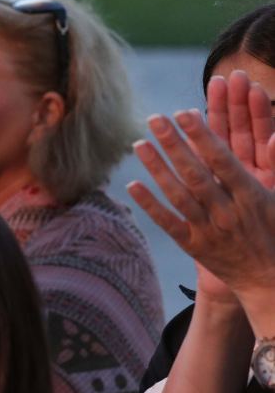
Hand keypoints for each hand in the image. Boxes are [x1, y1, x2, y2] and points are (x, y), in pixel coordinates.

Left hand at [128, 71, 274, 303]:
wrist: (268, 279)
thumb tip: (273, 135)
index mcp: (251, 195)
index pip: (222, 160)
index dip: (202, 136)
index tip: (185, 113)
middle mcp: (228, 211)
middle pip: (195, 173)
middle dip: (173, 144)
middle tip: (154, 118)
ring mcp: (208, 229)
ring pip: (178, 195)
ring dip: (157, 168)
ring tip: (139, 143)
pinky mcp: (193, 245)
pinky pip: (168, 222)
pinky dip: (149, 204)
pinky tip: (132, 185)